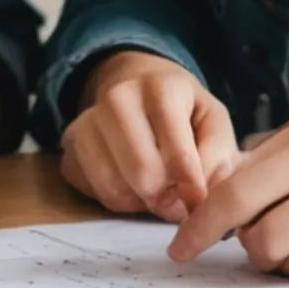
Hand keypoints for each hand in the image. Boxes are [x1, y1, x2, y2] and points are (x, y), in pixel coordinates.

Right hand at [59, 49, 237, 222]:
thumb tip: (202, 198)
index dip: (192, 187)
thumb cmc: (184, 111)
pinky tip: (132, 181)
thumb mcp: (214, 123)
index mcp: (162, 87)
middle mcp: (118, 97)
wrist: (137, 87)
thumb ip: (219, 158)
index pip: (178, 153)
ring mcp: (87, 119)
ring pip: (116, 188)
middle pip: (143, 174)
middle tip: (178, 195)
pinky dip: (121, 198)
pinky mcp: (70, 144)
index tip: (199, 200)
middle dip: (166, 196)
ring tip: (158, 185)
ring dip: (142, 199)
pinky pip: (97, 191)